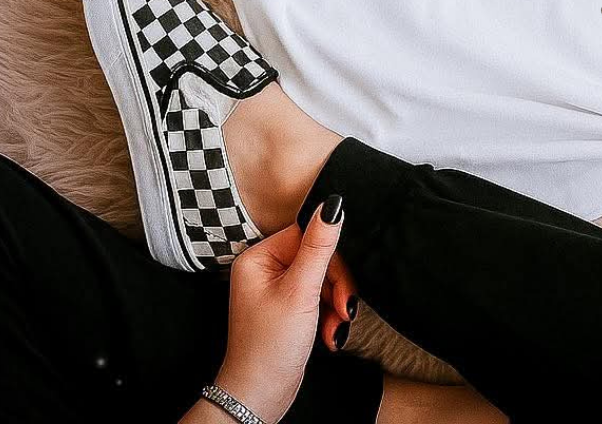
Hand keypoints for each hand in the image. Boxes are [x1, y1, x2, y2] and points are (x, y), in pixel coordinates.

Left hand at [216, 194, 349, 422]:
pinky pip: (318, 297)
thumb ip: (319, 246)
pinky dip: (328, 315)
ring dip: (335, 305)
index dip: (330, 261)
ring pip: (322, 279)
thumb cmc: (270, 347)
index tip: (342, 289)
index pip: (308, 236)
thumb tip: (333, 204)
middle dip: (335, 288)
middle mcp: (265, 268)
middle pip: (318, 258)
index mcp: (259, 257)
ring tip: (335, 330)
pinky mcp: (288, 307)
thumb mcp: (301, 292)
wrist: (259, 398)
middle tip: (342, 312)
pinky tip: (329, 335)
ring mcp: (276, 289)